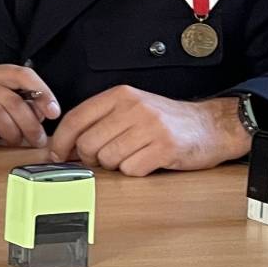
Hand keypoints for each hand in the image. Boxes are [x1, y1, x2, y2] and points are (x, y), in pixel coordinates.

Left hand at [47, 87, 250, 174]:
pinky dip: (135, 171)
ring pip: (108, 159)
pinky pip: (131, 169)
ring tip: (131, 156)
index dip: (61, 141)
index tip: (56, 154)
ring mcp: (150, 127)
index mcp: (121, 95)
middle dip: (90, 158)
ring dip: (115, 165)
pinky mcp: (164, 148)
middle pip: (88, 143)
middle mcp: (134, 108)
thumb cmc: (166, 120)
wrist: (211, 126)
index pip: (76, 118)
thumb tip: (63, 145)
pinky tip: (147, 161)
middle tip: (105, 158)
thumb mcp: (131, 108)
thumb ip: (99, 120)